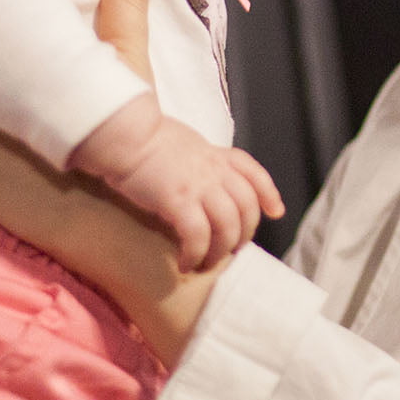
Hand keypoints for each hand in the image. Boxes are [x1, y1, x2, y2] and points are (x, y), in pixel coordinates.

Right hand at [73, 97, 284, 271]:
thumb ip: (201, 162)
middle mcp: (214, 170)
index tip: (275, 211)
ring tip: (206, 264)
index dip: (269, 193)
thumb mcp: (185, 144)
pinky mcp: (178, 200)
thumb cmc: (145, 141)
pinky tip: (185, 264)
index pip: (253, 172)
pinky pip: (198, 236)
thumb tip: (203, 181)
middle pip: (247, 206)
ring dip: (220, 252)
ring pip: (228, 226)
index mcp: (215, 155)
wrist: (124, 135)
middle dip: (244, 234)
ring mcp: (199, 185)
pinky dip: (196, 255)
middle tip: (230, 251)